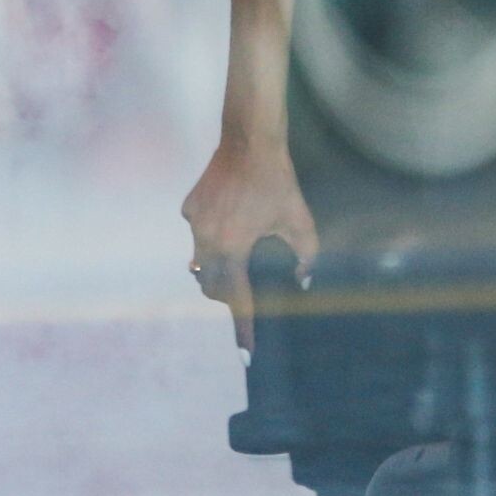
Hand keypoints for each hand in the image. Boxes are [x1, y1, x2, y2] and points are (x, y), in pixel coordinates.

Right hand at [180, 133, 319, 358]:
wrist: (249, 139)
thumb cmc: (277, 179)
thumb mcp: (298, 218)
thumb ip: (306, 254)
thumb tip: (304, 281)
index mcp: (234, 248)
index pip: (237, 299)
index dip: (243, 329)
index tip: (247, 356)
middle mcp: (208, 240)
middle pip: (212, 286)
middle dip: (227, 297)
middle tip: (244, 300)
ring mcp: (194, 223)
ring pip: (201, 262)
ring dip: (215, 272)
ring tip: (234, 270)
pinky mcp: (189, 207)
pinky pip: (197, 236)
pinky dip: (208, 242)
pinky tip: (226, 230)